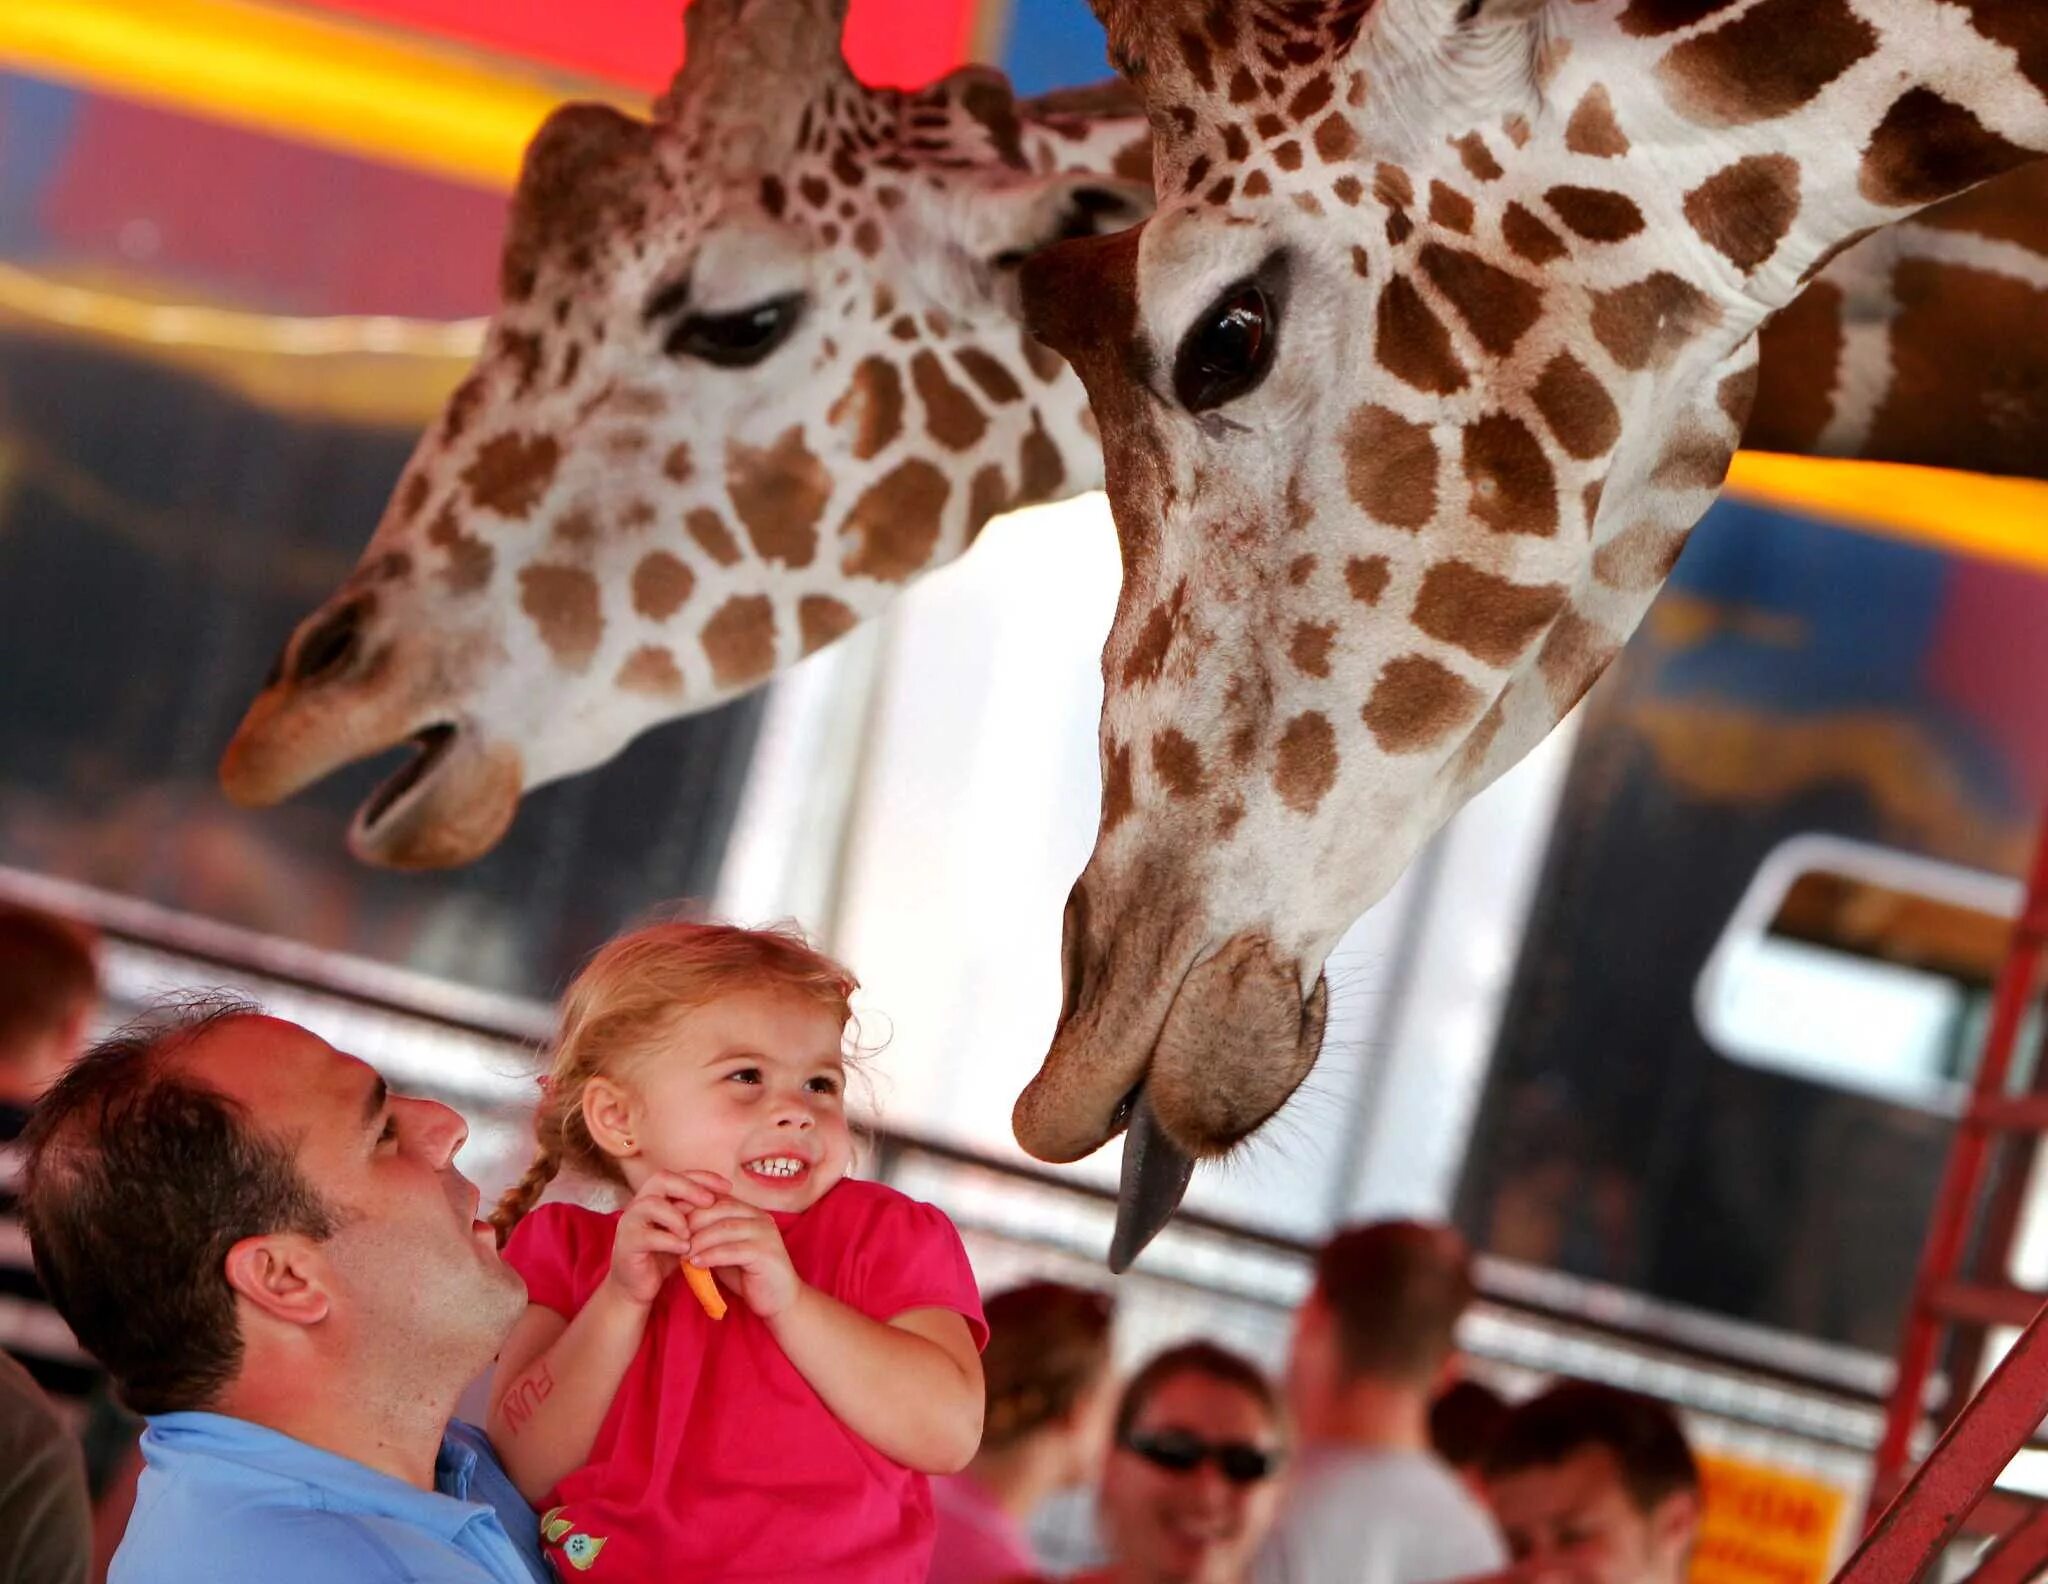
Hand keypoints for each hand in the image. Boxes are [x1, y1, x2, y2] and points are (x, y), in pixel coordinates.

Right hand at [605, 1172, 715, 1306]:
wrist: (638, 1286)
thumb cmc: (664, 1255)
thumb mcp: (685, 1232)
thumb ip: (697, 1214)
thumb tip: (725, 1199)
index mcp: (654, 1197)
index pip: (679, 1174)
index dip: (704, 1177)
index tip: (728, 1187)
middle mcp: (639, 1204)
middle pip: (662, 1179)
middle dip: (689, 1188)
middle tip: (710, 1202)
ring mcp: (630, 1223)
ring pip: (651, 1204)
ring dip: (677, 1217)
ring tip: (691, 1233)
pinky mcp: (627, 1244)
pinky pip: (648, 1236)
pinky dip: (670, 1241)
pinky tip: (684, 1250)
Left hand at [685, 1187, 802, 1319]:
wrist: (780, 1301)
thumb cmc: (749, 1276)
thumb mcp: (724, 1252)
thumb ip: (708, 1239)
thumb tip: (676, 1230)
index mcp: (749, 1212)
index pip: (717, 1199)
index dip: (692, 1207)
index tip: (669, 1221)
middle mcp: (760, 1217)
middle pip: (720, 1208)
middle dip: (692, 1221)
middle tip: (672, 1236)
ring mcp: (766, 1233)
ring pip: (725, 1228)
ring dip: (699, 1240)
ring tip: (681, 1252)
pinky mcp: (767, 1252)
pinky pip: (733, 1250)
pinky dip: (711, 1256)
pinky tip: (695, 1263)